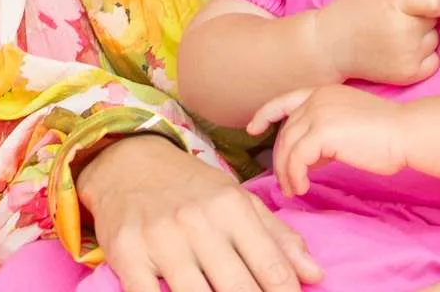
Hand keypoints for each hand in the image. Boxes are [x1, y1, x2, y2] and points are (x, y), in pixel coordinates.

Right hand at [77, 135, 321, 291]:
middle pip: (240, 290)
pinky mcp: (127, 254)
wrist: (124, 161)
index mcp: (231, 207)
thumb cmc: (188, 186)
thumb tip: (315, 274)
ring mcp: (160, 239)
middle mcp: (198, 221)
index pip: (274, 271)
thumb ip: (277, 237)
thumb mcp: (236, 199)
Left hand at [253, 85, 408, 196]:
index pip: (284, 100)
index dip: (265, 114)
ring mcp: (316, 113)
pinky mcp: (321, 132)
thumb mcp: (350, 126)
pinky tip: (303, 187)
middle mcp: (315, 98)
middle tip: (284, 182)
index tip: (253, 128)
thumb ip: (327, 134)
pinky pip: (296, 159)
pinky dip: (295, 175)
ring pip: (286, 146)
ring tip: (294, 190)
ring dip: (286, 172)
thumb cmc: (387, 134)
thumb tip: (313, 156)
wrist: (406, 132)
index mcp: (323, 92)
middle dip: (280, 158)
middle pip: (284, 131)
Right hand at [316, 0, 439, 84]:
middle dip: (427, 13)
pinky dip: (425, 54)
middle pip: (438, 18)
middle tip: (403, 13)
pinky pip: (434, 59)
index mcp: (395, 4)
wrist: (327, 48)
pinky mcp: (410, 74)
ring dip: (425, 33)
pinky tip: (403, 47)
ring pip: (437, 38)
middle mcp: (404, 32)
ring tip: (399, 30)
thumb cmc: (349, 10)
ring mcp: (407, 56)